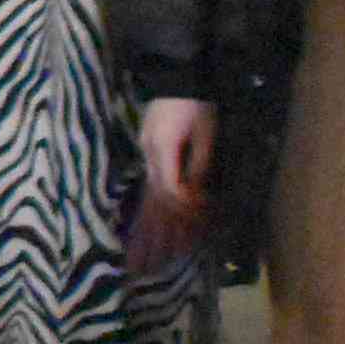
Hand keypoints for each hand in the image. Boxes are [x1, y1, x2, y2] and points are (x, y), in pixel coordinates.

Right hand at [132, 97, 213, 265]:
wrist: (178, 75)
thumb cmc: (196, 103)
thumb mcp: (205, 132)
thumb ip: (199, 165)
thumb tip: (195, 197)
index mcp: (163, 153)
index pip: (171, 195)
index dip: (183, 217)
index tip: (191, 236)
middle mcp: (149, 159)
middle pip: (151, 204)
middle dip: (152, 237)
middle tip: (146, 268)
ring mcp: (145, 157)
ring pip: (145, 200)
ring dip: (143, 230)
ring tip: (139, 257)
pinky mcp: (148, 155)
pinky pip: (146, 189)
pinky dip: (145, 211)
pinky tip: (143, 226)